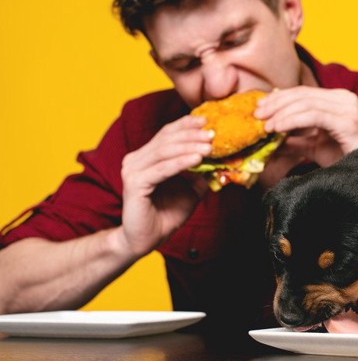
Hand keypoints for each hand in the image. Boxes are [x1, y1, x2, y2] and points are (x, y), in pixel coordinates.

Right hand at [119, 114, 212, 256]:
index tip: (208, 120)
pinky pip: (162, 169)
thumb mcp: (191, 191)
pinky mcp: (135, 183)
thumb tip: (220, 161)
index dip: (186, 125)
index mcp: (147, 157)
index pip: (167, 134)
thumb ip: (201, 175)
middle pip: (166, 139)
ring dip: (189, 147)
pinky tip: (197, 160)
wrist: (145, 240)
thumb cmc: (166, 215)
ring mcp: (133, 170)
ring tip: (209, 145)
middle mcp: (136, 159)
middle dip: (192, 134)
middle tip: (213, 132)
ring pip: (165, 151)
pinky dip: (181, 163)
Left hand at [255, 86, 357, 167]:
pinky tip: (278, 128)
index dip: (279, 99)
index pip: (303, 93)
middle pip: (302, 94)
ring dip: (281, 113)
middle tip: (257, 114)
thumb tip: (273, 139)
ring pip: (306, 102)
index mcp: (338, 100)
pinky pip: (313, 116)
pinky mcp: (347, 122)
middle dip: (276, 103)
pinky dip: (292, 120)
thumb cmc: (347, 161)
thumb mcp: (316, 148)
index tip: (259, 108)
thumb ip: (297, 140)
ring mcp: (348, 109)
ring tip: (265, 125)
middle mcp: (345, 99)